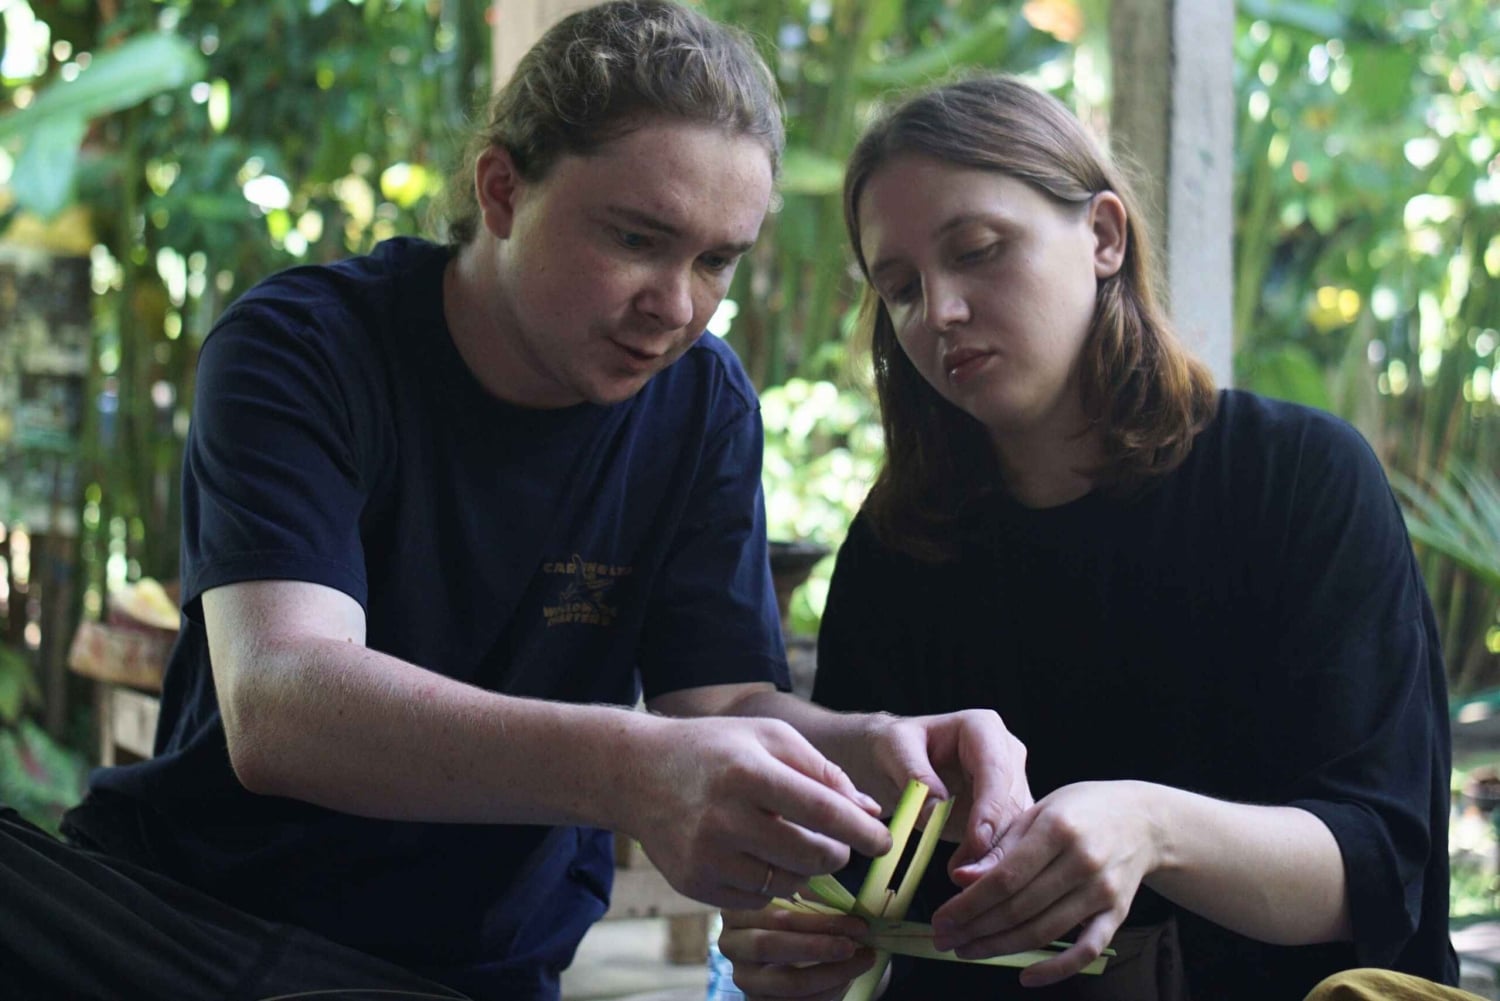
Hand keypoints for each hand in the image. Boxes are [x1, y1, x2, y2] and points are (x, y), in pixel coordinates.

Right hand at [626, 716, 890, 908]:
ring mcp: (705, 855)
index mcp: (747, 772)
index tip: (885, 842)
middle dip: (837, 854)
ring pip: (787, 884)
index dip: (861, 830)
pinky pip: (755, 900)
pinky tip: (761, 857)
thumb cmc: (714, 749)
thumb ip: (822, 771)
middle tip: (840, 844)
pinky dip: (770, 884)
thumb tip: (869, 810)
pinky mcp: (693, 883)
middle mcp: (723, 817)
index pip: (822, 811)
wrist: (638, 772)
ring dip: (805, 871)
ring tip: (795, 844)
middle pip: (810, 855)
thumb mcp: (769, 736)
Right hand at [718, 905, 877, 1000]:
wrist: (796, 953)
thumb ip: (813, 896)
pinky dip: (827, 992)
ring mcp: (743, 978)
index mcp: (738, 910)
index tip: (858, 922)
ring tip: (863, 961)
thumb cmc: (801, 918)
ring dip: (831, 973)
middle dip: (819, 947)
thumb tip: (839, 889)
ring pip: (787, 981)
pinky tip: (847, 979)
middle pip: (771, 947)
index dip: (818, 920)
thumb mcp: (802, 900)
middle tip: (854, 945)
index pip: (775, 915)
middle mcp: (732, 944)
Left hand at [856, 709, 1031, 866]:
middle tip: (967, 874)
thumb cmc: (896, 747)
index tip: (978, 840)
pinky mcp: (1006, 814)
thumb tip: (935, 811)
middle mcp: (1007, 754)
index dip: (990, 807)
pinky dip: (991, 863)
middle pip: (1012, 803)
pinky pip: (1008, 842)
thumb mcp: (895, 750)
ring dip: (993, 858)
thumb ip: (915, 776)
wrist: (897, 760)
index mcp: (984, 728)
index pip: (995, 770)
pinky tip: (971, 882)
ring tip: (963, 881)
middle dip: (993, 841)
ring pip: (1017, 828)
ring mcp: (1011, 785)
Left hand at [930, 781, 1159, 986]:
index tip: (942, 918)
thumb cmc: (1082, 810)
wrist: (1144, 819)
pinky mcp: (1117, 913)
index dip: (968, 904)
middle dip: (975, 929)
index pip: (1004, 878)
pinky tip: (1026, 975)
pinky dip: (1056, 968)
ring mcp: (1102, 891)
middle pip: (1019, 908)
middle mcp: (1082, 861)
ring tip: (968, 950)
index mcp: (1057, 829)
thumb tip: (959, 878)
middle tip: (945, 939)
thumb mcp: (1038, 812)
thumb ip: (1000, 846)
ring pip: (1044, 931)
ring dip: (1000, 947)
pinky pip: (1085, 950)